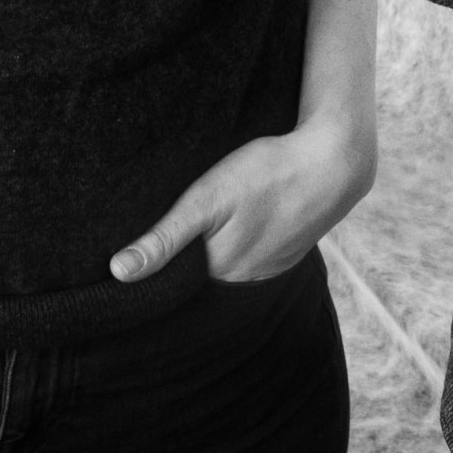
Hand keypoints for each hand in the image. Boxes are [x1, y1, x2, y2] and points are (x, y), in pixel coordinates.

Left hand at [110, 109, 376, 286]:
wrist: (334, 163)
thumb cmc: (268, 173)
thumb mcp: (208, 198)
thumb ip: (165, 238)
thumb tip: (118, 274)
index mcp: (217, 273)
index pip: (169, 289)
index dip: (149, 275)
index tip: (124, 264)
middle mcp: (240, 283)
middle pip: (194, 282)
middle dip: (174, 268)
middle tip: (154, 240)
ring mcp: (264, 272)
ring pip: (219, 273)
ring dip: (203, 260)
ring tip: (190, 235)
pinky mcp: (280, 257)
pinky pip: (244, 263)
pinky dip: (230, 252)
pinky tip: (228, 231)